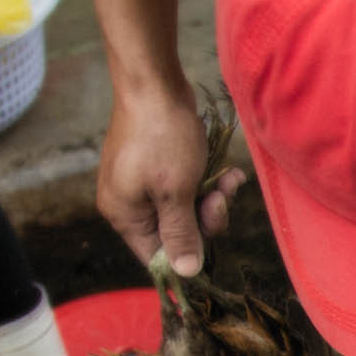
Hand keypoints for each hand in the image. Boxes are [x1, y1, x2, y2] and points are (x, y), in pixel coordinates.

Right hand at [97, 80, 244, 276]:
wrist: (155, 82)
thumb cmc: (161, 137)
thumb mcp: (175, 192)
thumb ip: (181, 234)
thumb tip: (185, 273)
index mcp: (125, 215)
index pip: (157, 257)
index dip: (187, 257)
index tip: (213, 245)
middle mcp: (131, 204)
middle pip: (178, 235)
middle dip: (207, 219)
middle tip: (220, 197)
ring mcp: (146, 184)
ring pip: (190, 211)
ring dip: (214, 198)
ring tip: (227, 180)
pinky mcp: (163, 167)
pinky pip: (191, 188)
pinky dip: (211, 182)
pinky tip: (230, 173)